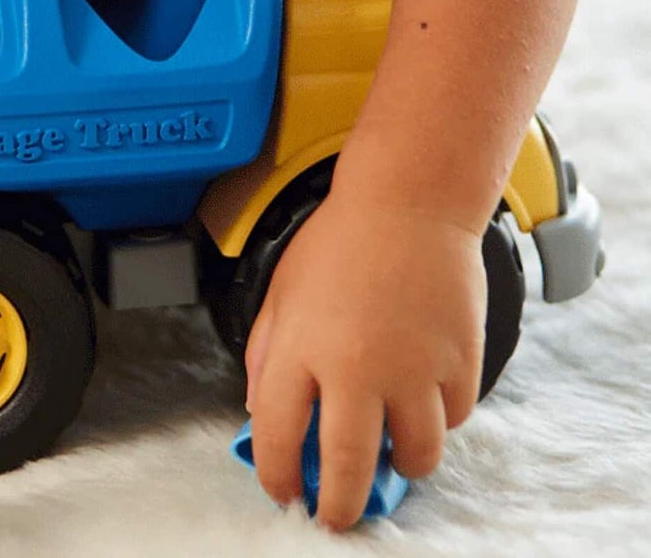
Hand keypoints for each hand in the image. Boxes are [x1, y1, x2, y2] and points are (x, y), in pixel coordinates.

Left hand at [243, 189, 485, 529]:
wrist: (408, 202)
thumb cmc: (339, 241)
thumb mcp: (282, 291)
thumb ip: (265, 353)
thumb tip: (260, 412)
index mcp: (300, 347)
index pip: (277, 434)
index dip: (276, 475)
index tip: (283, 491)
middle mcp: (355, 366)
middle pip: (347, 468)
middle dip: (339, 506)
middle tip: (337, 518)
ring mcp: (412, 368)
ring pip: (414, 456)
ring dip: (399, 465)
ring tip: (388, 453)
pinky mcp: (458, 363)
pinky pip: (451, 419)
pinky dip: (437, 418)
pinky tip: (421, 395)